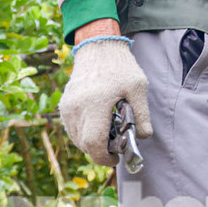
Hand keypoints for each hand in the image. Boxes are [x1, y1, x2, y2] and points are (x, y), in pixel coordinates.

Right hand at [59, 38, 152, 166]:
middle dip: (100, 152)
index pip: (94, 143)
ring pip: (76, 138)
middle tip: (116, 148)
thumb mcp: (138, 87)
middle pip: (84, 144)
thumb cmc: (121, 66)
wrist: (99, 47)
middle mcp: (76, 108)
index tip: (116, 159)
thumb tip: (143, 137)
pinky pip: (72, 128)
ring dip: (91, 143)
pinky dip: (84, 133)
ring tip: (109, 134)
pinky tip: (98, 125)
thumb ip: (142, 114)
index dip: (104, 157)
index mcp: (95, 104)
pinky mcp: (64, 105)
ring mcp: (67, 107)